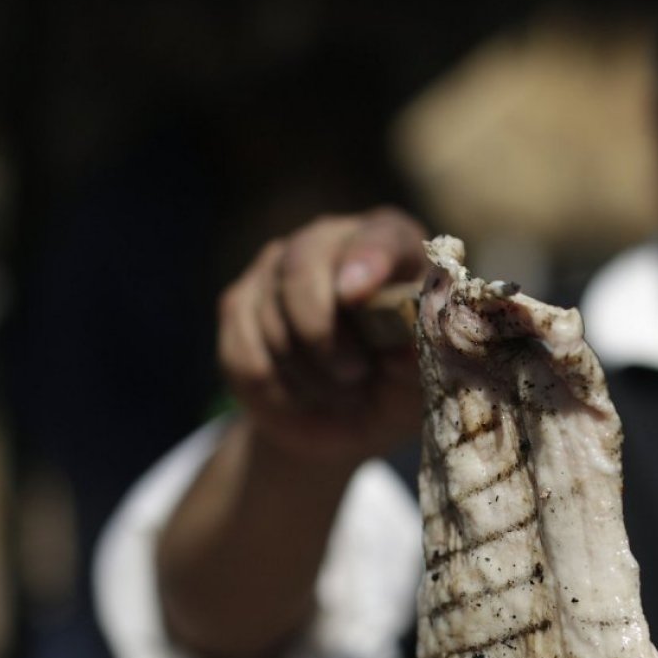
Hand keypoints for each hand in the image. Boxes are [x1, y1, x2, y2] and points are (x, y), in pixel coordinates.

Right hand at [216, 206, 427, 466]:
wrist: (344, 422)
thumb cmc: (395, 386)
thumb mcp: (419, 380)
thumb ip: (418, 357)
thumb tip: (406, 346)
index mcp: (393, 245)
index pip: (382, 235)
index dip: (369, 258)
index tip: (354, 294)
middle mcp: (330, 240)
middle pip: (304, 262)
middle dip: (322, 330)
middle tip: (355, 375)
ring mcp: (278, 267)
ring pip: (272, 317)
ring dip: (309, 373)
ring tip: (344, 394)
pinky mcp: (239, 303)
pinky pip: (245, 351)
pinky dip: (277, 390)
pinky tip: (303, 397)